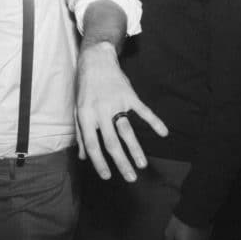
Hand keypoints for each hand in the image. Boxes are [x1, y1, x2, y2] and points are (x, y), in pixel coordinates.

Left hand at [76, 41, 167, 181]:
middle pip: (111, 142)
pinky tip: (163, 132)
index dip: (99, 162)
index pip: (92, 144)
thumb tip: (83, 157)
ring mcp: (116, 103)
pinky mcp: (129, 96)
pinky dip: (154, 121)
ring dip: (135, 149)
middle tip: (130, 178)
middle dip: (121, 162)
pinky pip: (143, 111)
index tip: (107, 176)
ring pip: (127, 131)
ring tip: (141, 164)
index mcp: (85, 116)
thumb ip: (81, 133)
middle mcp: (100, 111)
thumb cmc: (85, 88)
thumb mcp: (77, 109)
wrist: (96, 61)